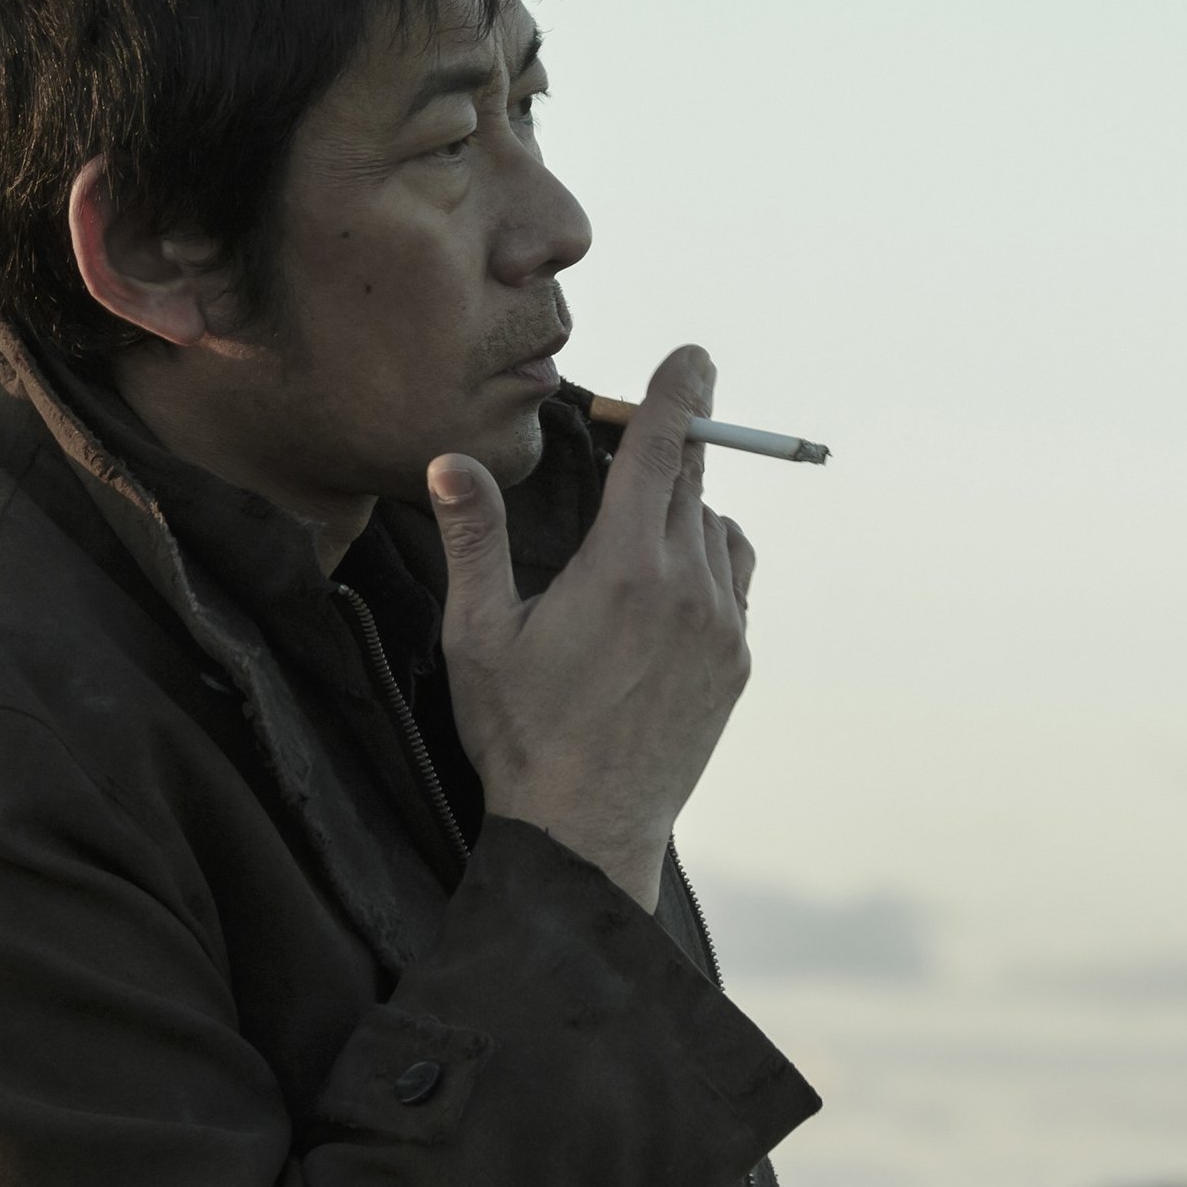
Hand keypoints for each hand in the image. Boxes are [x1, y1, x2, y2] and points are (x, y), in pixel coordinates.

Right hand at [428, 346, 757, 909]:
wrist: (586, 831)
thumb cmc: (521, 735)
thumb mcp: (479, 635)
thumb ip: (474, 540)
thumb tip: (450, 460)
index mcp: (623, 568)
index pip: (663, 450)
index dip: (679, 393)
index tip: (693, 355)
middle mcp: (686, 587)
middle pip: (691, 482)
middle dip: (669, 448)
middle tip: (635, 438)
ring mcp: (721, 626)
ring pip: (716, 529)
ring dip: (682, 511)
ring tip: (632, 533)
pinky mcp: (736, 663)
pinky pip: (734, 579)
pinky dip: (707, 558)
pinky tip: (666, 582)